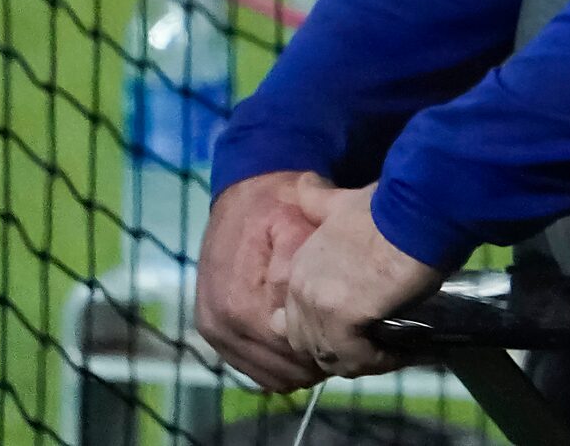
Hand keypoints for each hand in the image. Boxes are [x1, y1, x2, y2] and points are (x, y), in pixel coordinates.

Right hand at [194, 170, 330, 391]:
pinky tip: (305, 341)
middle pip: (284, 369)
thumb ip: (304, 254)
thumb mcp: (297, 216)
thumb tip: (309, 293)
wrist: (242, 196)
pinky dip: (281, 362)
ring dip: (300, 364)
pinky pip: (254, 368)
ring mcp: (214, 332)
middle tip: (350, 340)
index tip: (356, 333)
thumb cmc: (278, 204)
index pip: (293, 350)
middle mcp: (221, 326)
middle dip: (318, 357)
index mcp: (241, 303)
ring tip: (330, 339)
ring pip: (270, 374)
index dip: (329, 344)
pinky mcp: (214, 333)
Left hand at [276, 181, 443, 378]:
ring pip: (328, 355)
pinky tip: (400, 354)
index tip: (356, 326)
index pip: (297, 316)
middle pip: (308, 340)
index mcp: (299, 264)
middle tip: (373, 346)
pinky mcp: (342, 322)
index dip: (325, 326)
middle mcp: (300, 288)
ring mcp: (318, 307)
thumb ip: (320, 201)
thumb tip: (302, 185)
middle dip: (337, 348)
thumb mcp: (345, 201)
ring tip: (388, 355)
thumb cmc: (387, 205)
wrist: (414, 212)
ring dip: (357, 360)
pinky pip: (353, 358)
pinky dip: (376, 362)